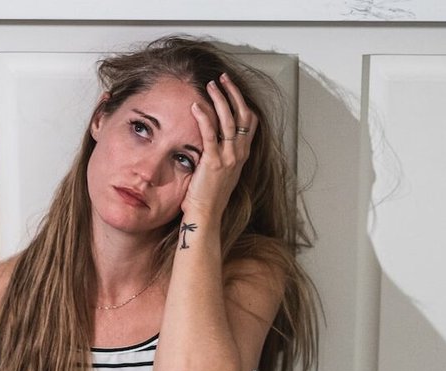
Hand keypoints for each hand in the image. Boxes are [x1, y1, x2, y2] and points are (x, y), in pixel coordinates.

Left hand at [182, 73, 256, 222]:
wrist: (206, 216)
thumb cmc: (208, 196)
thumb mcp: (220, 171)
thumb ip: (220, 154)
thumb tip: (211, 139)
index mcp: (242, 155)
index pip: (249, 122)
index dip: (242, 102)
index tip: (230, 88)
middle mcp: (239, 154)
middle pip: (242, 115)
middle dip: (233, 93)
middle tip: (222, 78)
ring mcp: (228, 158)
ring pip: (229, 121)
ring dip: (220, 99)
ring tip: (210, 85)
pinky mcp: (213, 162)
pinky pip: (210, 134)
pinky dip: (204, 117)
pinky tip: (196, 105)